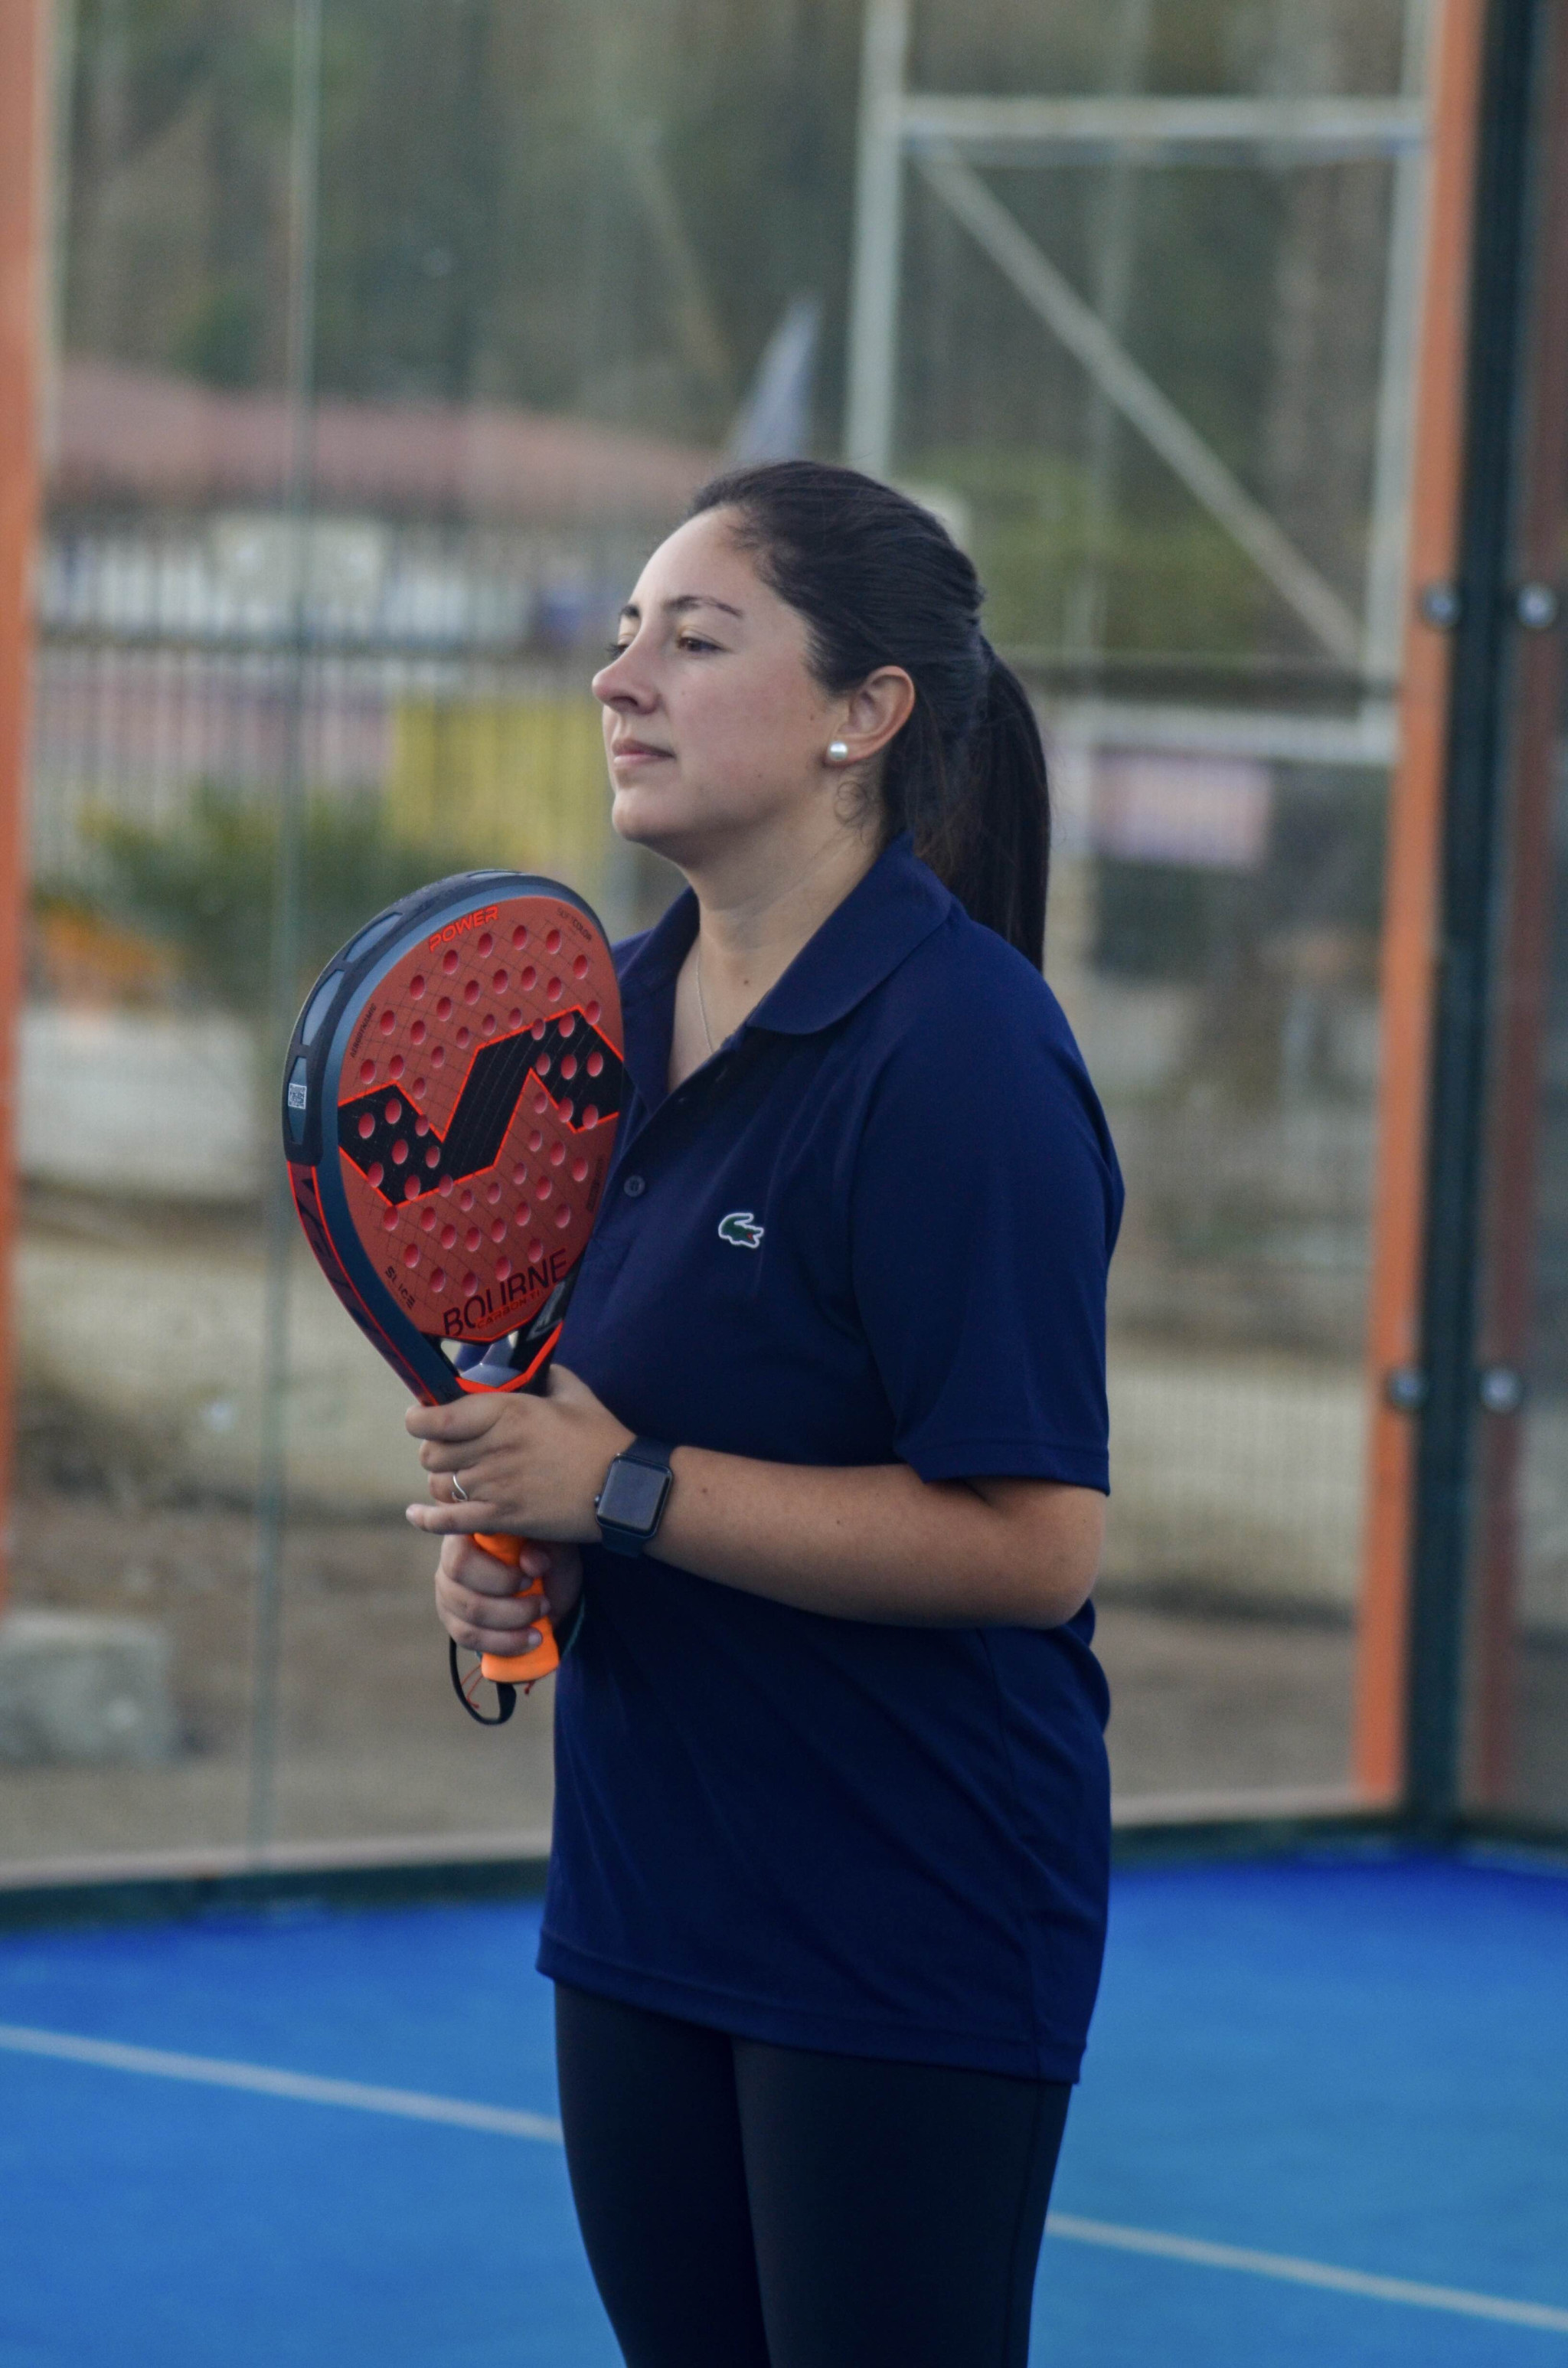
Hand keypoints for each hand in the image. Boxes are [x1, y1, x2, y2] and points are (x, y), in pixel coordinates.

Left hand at [404, 1364, 632, 1543]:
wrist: (622, 1488)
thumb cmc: (601, 1437)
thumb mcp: (573, 1392)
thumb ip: (544, 1374)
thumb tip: (529, 1366)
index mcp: (507, 1412)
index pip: (437, 1418)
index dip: (419, 1419)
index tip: (420, 1418)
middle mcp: (494, 1448)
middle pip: (432, 1454)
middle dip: (434, 1450)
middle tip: (450, 1449)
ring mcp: (496, 1487)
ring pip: (438, 1486)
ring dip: (442, 1481)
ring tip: (457, 1478)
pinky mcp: (503, 1519)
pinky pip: (449, 1523)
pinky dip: (428, 1520)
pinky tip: (416, 1516)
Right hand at [433, 1531, 583, 1658]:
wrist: (551, 1584)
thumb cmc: (547, 1555)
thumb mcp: (556, 1545)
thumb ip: (544, 1547)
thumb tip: (530, 1562)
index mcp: (469, 1533)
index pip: (461, 1559)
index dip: (495, 1575)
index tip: (531, 1578)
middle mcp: (450, 1562)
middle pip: (462, 1596)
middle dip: (508, 1607)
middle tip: (543, 1603)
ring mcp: (448, 1593)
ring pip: (467, 1621)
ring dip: (509, 1627)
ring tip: (540, 1624)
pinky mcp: (454, 1621)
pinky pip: (468, 1639)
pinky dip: (502, 1644)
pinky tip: (529, 1641)